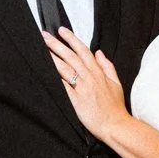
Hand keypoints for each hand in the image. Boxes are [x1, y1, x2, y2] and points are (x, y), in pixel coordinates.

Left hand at [45, 28, 126, 142]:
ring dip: (53, 57)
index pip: (83, 51)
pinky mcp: (76, 101)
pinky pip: (63, 87)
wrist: (115, 126)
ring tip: (42, 49)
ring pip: (65, 68)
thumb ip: (107, 66)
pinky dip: (55, 78)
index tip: (62, 31)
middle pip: (71, 56)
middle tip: (45, 35)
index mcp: (98, 73)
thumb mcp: (116, 83)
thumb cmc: (115, 108)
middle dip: (57, 44)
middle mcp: (89, 78)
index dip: (71, 39)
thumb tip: (99, 52)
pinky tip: (45, 71)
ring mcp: (82, 89)